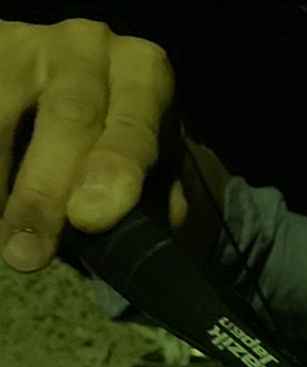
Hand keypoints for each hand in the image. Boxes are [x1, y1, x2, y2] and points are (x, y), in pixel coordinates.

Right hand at [0, 18, 176, 272]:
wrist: (63, 80)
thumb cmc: (118, 134)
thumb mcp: (151, 154)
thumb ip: (158, 190)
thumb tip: (154, 228)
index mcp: (144, 72)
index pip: (133, 123)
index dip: (113, 168)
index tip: (90, 218)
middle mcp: (90, 46)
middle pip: (69, 116)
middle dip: (46, 189)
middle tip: (31, 251)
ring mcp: (28, 43)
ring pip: (3, 114)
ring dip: (1, 184)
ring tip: (3, 241)